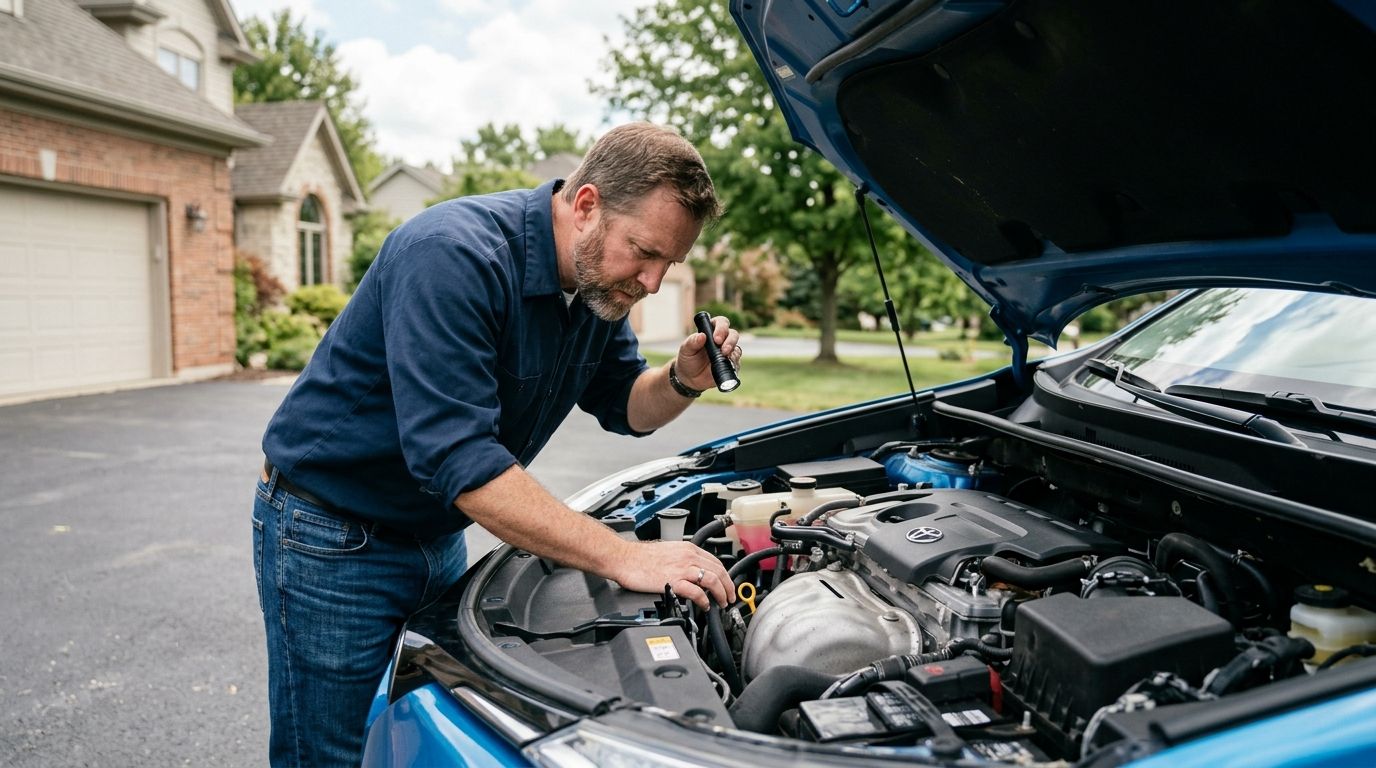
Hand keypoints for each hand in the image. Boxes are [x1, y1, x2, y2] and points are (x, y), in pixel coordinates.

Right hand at [609, 540, 733, 609]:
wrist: (624, 558)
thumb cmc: (640, 557)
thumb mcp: (669, 551)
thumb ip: (683, 559)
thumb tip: (693, 572)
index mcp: (688, 549)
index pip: (716, 562)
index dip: (725, 576)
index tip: (727, 585)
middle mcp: (688, 557)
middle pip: (719, 571)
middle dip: (728, 587)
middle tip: (730, 598)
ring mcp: (681, 569)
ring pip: (713, 580)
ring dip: (721, 594)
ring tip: (721, 604)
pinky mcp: (673, 581)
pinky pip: (697, 592)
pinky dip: (704, 601)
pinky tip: (704, 606)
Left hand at [674, 315, 741, 391]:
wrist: (690, 378)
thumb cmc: (688, 359)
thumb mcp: (686, 350)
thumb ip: (692, 342)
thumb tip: (702, 335)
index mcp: (711, 331)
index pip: (721, 322)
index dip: (721, 328)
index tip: (716, 338)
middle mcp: (722, 340)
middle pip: (733, 334)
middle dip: (730, 340)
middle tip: (723, 349)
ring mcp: (728, 352)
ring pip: (736, 348)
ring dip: (732, 352)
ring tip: (724, 357)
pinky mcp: (731, 364)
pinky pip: (736, 363)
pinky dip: (733, 364)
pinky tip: (726, 366)